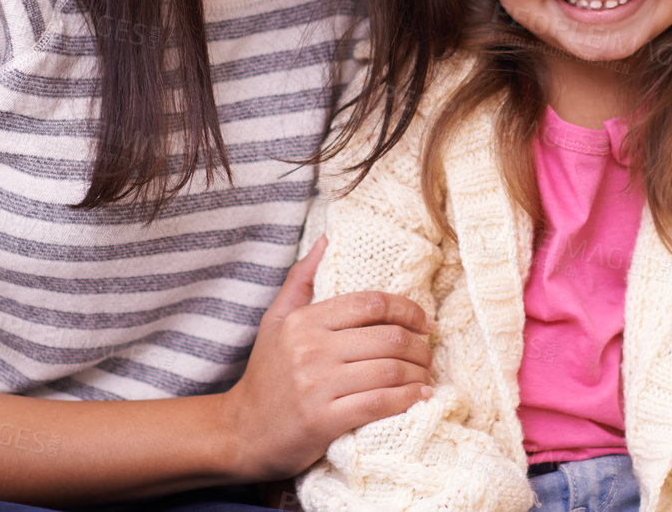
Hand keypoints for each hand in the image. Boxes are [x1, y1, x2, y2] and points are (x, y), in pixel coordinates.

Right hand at [224, 237, 435, 480]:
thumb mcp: (275, 321)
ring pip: (390, 371)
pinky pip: (379, 404)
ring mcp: (317, 386)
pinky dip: (408, 400)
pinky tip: (419, 398)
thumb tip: (325, 239)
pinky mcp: (323, 420)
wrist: (242, 433)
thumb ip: (301, 280)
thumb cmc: (266, 375)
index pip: (371, 304)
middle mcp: (310, 349)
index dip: (408, 310)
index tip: (425, 322)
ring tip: (426, 378)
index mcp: (304, 321)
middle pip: (388, 338)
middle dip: (420, 347)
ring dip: (419, 375)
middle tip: (429, 354)